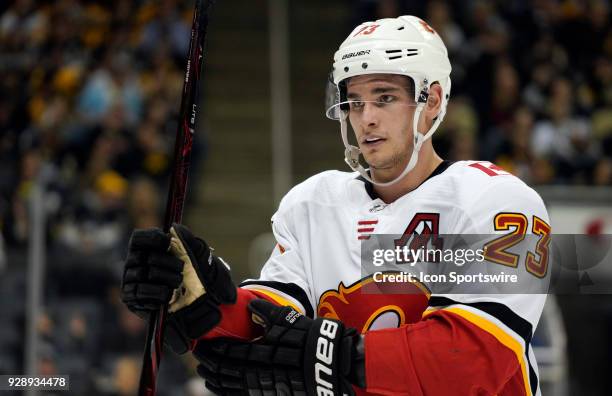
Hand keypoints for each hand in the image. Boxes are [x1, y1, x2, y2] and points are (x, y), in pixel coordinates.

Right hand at [121, 223, 236, 352]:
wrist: (203, 308)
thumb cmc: (202, 280)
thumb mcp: (202, 258)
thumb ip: (190, 241)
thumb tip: (174, 227)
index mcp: (151, 250)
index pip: (139, 238)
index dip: (151, 238)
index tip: (167, 242)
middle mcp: (137, 264)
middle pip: (142, 256)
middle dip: (166, 262)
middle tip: (181, 269)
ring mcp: (133, 282)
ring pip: (142, 274)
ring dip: (165, 278)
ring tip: (178, 284)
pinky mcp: (133, 300)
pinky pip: (139, 292)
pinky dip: (156, 293)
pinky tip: (168, 296)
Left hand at [194, 299, 364, 395]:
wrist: (330, 362)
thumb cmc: (308, 338)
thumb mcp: (286, 319)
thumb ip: (264, 311)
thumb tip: (250, 304)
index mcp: (256, 354)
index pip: (225, 353)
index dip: (211, 350)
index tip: (202, 345)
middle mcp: (255, 374)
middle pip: (224, 372)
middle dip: (210, 366)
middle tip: (200, 359)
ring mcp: (263, 388)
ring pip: (231, 388)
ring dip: (217, 381)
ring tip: (208, 376)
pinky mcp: (271, 395)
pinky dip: (230, 393)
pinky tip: (226, 390)